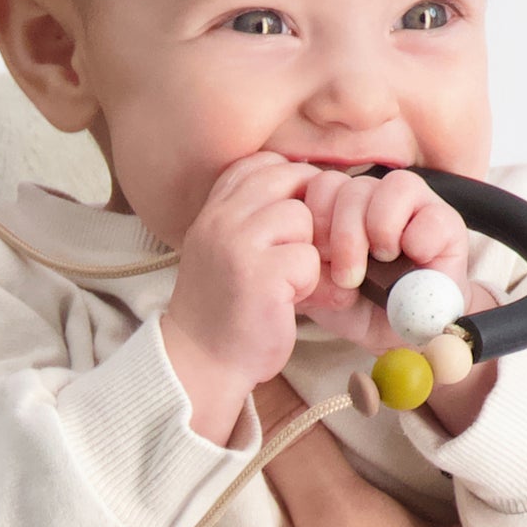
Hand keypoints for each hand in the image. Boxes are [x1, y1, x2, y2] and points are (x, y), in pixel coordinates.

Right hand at [164, 155, 321, 440]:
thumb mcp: (235, 250)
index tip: (297, 224)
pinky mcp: (257, 273)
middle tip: (308, 252)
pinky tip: (292, 303)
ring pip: (302, 217)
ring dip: (310, 253)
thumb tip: (325, 191)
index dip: (294, 186)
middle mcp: (220, 217)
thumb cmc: (229, 308)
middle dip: (312, 214)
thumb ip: (264, 219)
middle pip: (291, 179)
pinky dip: (312, 284)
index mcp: (214, 208)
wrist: (202, 361)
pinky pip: (308, 258)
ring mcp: (235, 242)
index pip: (266, 165)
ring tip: (294, 284)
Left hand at [298, 169, 470, 351]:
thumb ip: (302, 262)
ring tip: (382, 260)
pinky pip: (431, 214)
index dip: (315, 217)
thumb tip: (294, 248)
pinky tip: (413, 260)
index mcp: (340, 206)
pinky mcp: (447, 223)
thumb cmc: (361, 307)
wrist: (402, 335)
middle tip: (347, 273)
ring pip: (393, 186)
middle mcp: (375, 197)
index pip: (320, 183)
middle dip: (344, 232)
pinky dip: (418, 239)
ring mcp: (414, 206)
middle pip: (351, 185)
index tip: (319, 256)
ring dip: (380, 228)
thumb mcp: (319, 288)